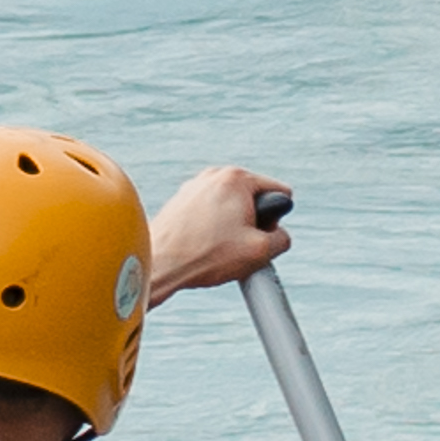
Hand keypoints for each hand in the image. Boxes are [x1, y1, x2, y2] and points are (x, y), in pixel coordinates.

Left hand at [150, 165, 293, 296]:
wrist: (157, 265)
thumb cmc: (205, 255)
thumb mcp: (261, 251)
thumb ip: (283, 238)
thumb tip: (278, 234)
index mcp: (235, 177)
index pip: (280, 194)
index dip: (274, 220)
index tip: (252, 235)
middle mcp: (212, 175)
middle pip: (254, 200)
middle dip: (252, 223)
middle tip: (233, 244)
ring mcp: (193, 187)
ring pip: (232, 209)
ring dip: (231, 228)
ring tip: (214, 247)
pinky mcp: (179, 202)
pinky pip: (210, 215)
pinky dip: (210, 230)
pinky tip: (200, 246)